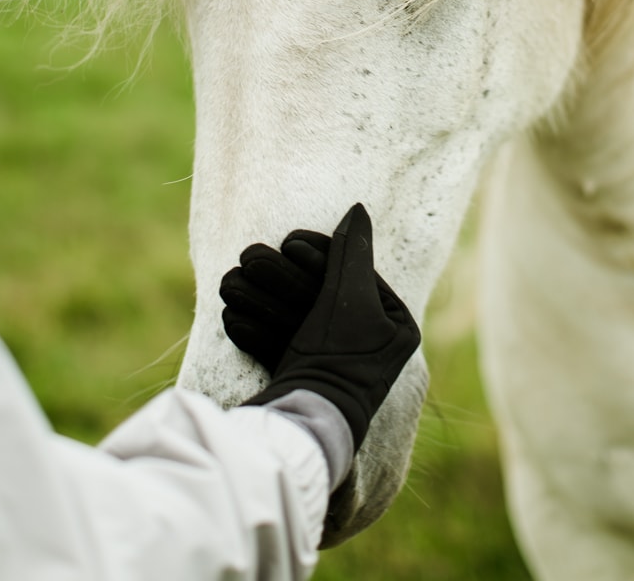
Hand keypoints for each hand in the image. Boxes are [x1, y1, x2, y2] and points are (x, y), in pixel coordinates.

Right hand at [221, 204, 420, 449]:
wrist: (306, 422)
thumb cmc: (336, 355)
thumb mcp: (347, 295)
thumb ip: (351, 251)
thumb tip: (358, 210)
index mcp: (398, 324)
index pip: (358, 272)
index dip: (322, 253)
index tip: (291, 242)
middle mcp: (375, 343)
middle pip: (325, 293)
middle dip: (285, 278)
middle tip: (256, 257)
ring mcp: (341, 362)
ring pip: (299, 315)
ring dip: (265, 299)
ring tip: (238, 280)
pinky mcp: (312, 379)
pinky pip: (284, 343)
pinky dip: (259, 330)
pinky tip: (234, 316)